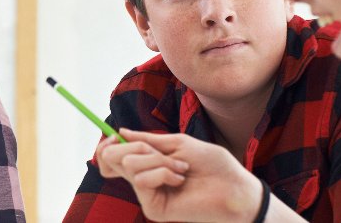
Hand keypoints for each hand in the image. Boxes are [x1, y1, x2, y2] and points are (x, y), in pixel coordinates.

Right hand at [94, 129, 265, 222]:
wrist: (233, 186)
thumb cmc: (213, 165)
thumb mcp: (177, 143)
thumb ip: (147, 140)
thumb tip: (120, 132)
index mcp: (147, 164)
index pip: (111, 157)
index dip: (106, 144)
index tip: (113, 135)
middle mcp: (143, 180)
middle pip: (110, 158)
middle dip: (134, 146)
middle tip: (156, 151)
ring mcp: (147, 195)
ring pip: (129, 165)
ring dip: (158, 160)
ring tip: (181, 168)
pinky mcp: (153, 208)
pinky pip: (143, 180)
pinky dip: (163, 172)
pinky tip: (180, 179)